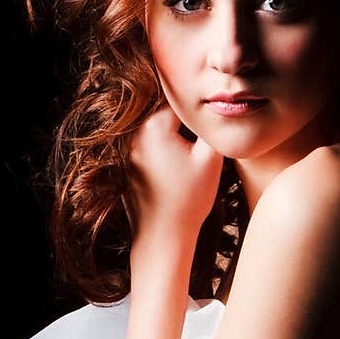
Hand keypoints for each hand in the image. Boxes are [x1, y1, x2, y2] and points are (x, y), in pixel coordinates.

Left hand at [125, 103, 223, 243]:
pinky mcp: (125, 168)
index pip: (181, 101)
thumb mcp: (211, 159)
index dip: (199, 113)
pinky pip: (148, 150)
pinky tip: (173, 175)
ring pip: (157, 133)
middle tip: (199, 146)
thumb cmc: (188, 200)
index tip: (208, 127)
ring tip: (186, 163)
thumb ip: (212, 126)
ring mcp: (127, 152)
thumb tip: (214, 108)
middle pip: (166, 115)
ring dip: (173, 140)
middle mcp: (134, 135)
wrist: (162, 237)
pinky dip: (162, 156)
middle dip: (184, 126)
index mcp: (154, 126)